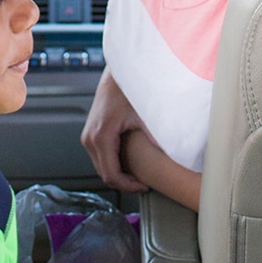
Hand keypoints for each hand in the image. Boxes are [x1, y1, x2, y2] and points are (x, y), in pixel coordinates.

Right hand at [81, 69, 149, 191]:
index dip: (128, 186)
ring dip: (118, 175)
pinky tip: (129, 162)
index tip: (144, 186)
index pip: (111, 175)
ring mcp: (88, 137)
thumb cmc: (128, 91)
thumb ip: (156, 138)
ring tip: (138, 175)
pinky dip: (113, 165)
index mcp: (101, 137)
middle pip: (104, 175)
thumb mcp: (146, 116)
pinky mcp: (90, 135)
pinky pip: (100, 158)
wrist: (118, 76)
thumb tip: (173, 156)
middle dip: (124, 183)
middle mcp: (90, 139)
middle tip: (143, 184)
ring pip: (101, 168)